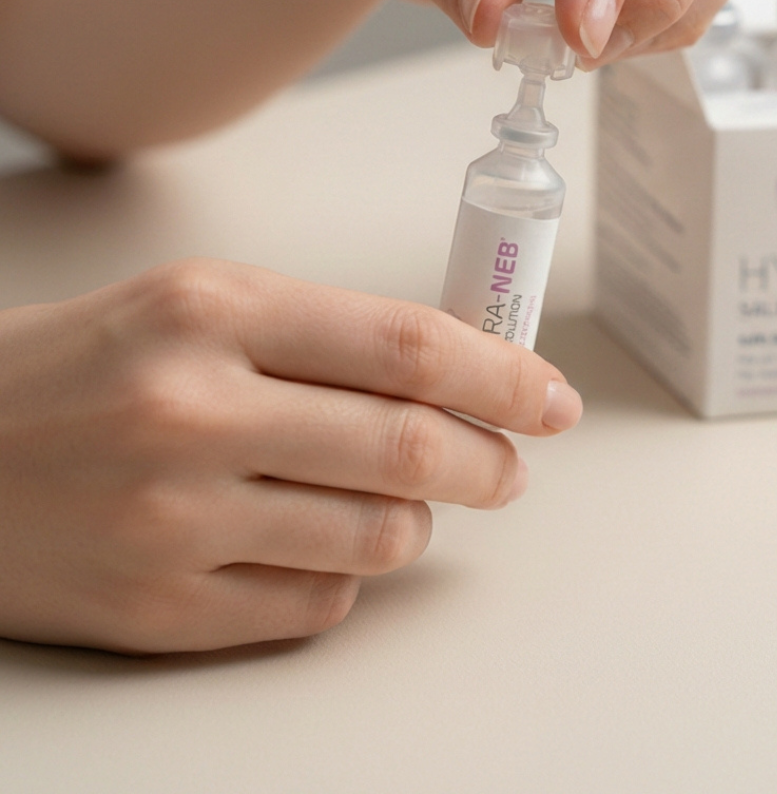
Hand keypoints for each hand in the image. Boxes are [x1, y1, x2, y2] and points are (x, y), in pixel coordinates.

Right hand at [0, 259, 581, 653]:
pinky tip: (319, 542)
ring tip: (405, 501)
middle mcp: (194, 413)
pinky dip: (347, 573)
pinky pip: (317, 604)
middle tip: (510, 466)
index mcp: (214, 312)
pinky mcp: (157, 610)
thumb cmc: (88, 366)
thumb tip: (458, 376)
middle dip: (492, 462)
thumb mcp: (202, 305)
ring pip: (379, 538)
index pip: (407, 347)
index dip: (502, 376)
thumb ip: (329, 336)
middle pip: (410, 449)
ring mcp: (174, 521)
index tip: (550, 398)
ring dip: (420, 521)